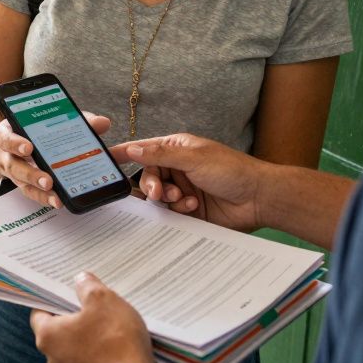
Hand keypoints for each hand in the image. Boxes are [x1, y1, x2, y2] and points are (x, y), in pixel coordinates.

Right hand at [0, 113, 111, 208]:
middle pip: (15, 168)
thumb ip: (76, 119)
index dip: (15, 143)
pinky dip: (47, 199)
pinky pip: (34, 195)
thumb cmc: (32, 129)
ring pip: (25, 186)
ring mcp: (17, 174)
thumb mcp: (47, 120)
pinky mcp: (26, 186)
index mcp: (8, 134)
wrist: (11, 143)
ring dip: (41, 194)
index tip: (29, 147)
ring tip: (57, 199)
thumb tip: (103, 123)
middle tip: (48, 180)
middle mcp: (8, 157)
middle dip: (32, 175)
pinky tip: (61, 201)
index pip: (5, 138)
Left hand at [30, 272, 156, 362]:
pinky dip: (99, 351)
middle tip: (94, 302)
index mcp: (48, 335)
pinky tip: (117, 343)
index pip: (40, 312)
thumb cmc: (116, 343)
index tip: (67, 289)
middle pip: (59, 328)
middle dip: (76, 315)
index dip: (54, 298)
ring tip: (111, 322)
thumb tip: (82, 280)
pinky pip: (90, 360)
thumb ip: (88, 286)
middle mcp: (53, 358)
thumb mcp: (103, 300)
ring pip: (76, 345)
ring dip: (90, 334)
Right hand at [111, 133, 265, 231]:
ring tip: (183, 199)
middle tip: (160, 192)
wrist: (258, 198)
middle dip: (152, 185)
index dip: (124, 153)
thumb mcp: (194, 158)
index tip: (104, 158)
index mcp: (177, 150)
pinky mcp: (189, 211)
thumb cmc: (231, 170)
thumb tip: (132, 149)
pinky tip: (193, 207)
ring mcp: (183, 190)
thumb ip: (161, 155)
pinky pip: (170, 213)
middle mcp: (177, 169)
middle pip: (148, 177)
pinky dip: (178, 210)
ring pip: (158, 198)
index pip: (144, 149)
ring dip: (167, 199)